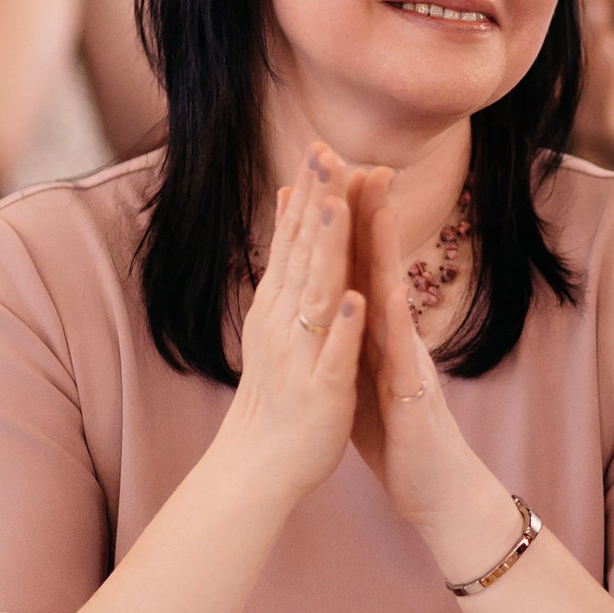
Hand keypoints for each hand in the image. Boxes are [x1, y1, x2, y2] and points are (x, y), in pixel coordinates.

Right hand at [209, 145, 367, 501]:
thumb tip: (288, 221)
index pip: (294, 240)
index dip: (308, 193)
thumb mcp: (278, 327)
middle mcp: (285, 323)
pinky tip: (355, 297)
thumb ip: (286, 276)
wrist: (258, 467)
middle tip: (325, 149)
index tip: (320, 145)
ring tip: (336, 207)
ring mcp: (302, 354)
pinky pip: (333, 354)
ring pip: (316, 294)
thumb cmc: (277, 396)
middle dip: (316, 201)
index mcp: (280, 308)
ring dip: (325, 250)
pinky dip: (343, 326)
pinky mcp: (321, 390)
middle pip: (302, 253)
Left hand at [347, 161, 509, 549]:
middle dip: (369, 212)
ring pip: (394, 294)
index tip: (328, 176)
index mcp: (377, 333)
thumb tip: (337, 303)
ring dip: (385, 248)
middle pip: (379, 264)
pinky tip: (387, 290)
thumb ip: (354, 337)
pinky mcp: (414, 394)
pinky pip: (403, 353)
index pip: (358, 266)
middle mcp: (396, 336)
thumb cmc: (398, 437)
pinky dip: (394, 321)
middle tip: (361, 158)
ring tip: (377, 202)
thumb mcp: (367, 375)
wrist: (435, 490)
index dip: (344, 222)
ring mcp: (409, 360)